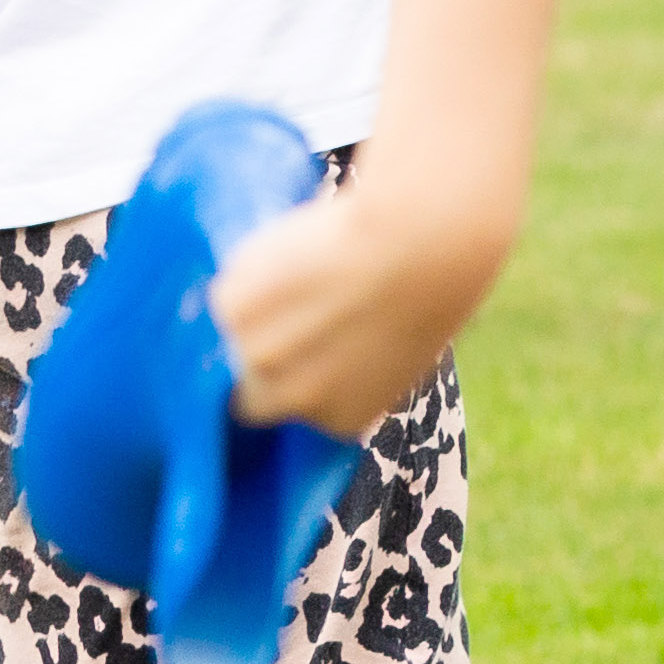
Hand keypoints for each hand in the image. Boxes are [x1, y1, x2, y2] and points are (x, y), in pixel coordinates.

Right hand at [209, 162, 495, 441]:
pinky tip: (291, 253)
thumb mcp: (403, 348)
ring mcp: (252, 357)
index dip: (300, 375)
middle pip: (250, 391)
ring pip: (232, 337)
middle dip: (263, 359)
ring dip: (254, 312)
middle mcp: (286, 401)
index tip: (312, 344)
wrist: (415, 243)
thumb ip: (352, 369)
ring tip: (298, 274)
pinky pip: (230, 292)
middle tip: (289, 312)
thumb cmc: (433, 288)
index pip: (299, 411)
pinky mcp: (230, 309)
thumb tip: (326, 355)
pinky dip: (251, 272)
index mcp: (338, 419)